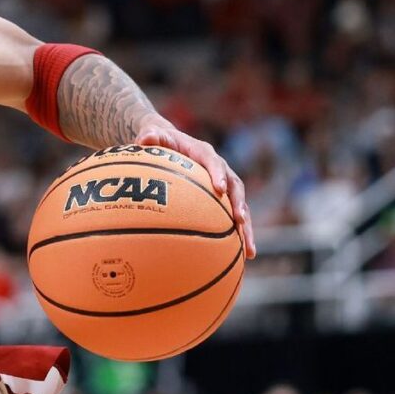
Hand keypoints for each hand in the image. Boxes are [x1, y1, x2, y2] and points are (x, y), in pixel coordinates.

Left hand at [135, 120, 255, 258]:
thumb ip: (151, 136)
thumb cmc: (160, 140)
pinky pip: (231, 218)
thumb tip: (144, 138)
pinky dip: (236, 236)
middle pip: (235, 188)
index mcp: (203, 153)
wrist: (170, 142)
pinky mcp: (221, 200)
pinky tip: (239, 258)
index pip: (214, 162)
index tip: (220, 189)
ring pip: (239, 207)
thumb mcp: (153, 134)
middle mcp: (219, 169)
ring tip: (249, 251)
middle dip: (239, 205)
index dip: (218, 174)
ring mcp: (223, 185)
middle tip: (240, 222)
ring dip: (246, 228)